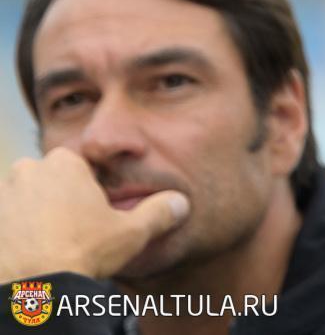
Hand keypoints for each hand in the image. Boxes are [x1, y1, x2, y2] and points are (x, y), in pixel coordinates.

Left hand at [0, 148, 187, 281]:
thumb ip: (159, 212)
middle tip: (71, 230)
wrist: (33, 287)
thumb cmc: (82, 252)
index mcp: (65, 163)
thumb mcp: (132, 232)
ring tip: (48, 244)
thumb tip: (181, 203)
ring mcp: (2, 195)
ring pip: (22, 199)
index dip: (88, 191)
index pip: (80, 167)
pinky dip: (13, 233)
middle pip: (48, 179)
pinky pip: (5, 221)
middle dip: (57, 199)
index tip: (92, 215)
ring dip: (31, 215)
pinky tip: (29, 252)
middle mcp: (28, 171)